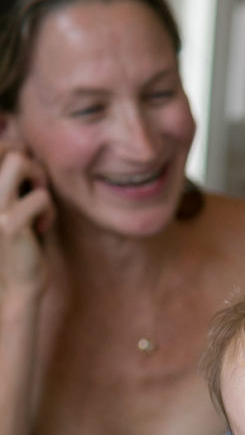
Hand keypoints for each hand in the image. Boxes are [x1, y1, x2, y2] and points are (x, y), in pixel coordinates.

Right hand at [0, 144, 54, 298]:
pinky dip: (49, 209)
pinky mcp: (8, 225)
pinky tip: (42, 227)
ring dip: (38, 178)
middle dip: (30, 162)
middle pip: (5, 147)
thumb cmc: (20, 244)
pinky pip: (40, 196)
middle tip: (37, 188)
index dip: (14, 150)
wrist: (17, 287)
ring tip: (40, 201)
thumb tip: (22, 148)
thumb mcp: (11, 206)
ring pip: (18, 160)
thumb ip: (11, 181)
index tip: (27, 178)